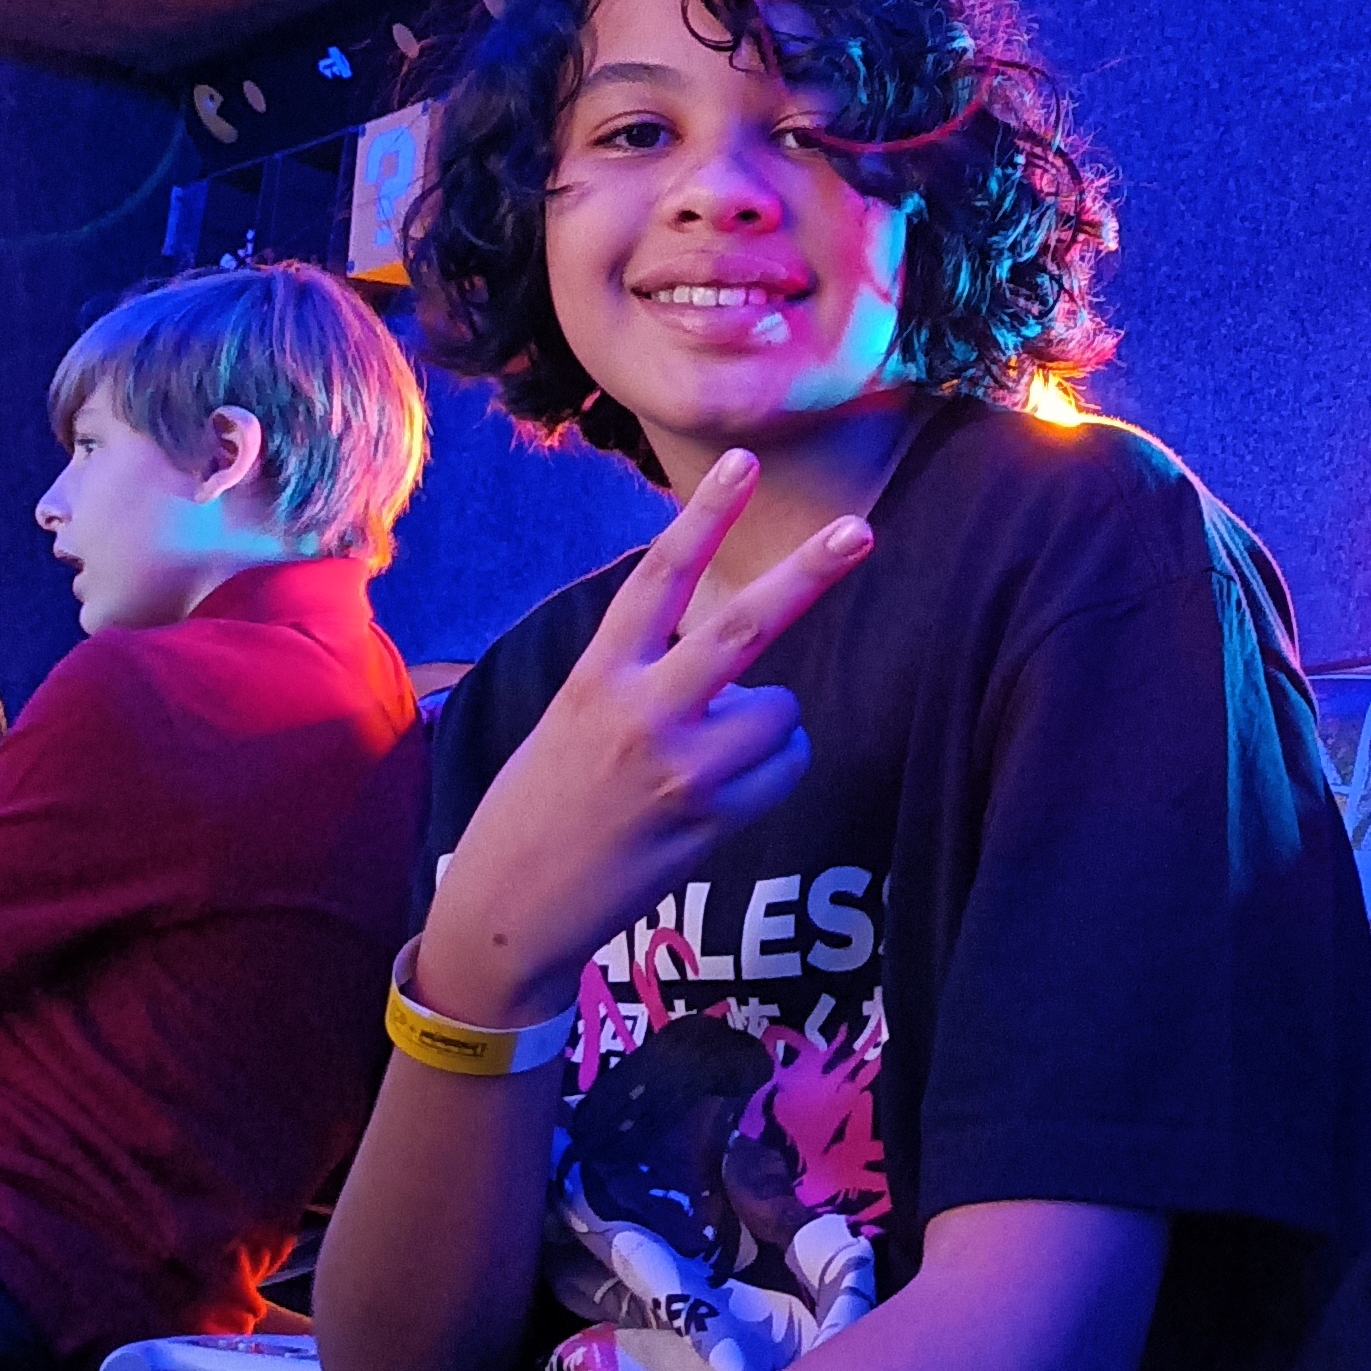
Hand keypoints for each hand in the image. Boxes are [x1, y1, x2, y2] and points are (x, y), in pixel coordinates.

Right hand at [420, 456, 872, 1022]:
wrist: (511, 909)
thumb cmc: (543, 802)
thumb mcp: (575, 716)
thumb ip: (643, 678)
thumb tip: (734, 667)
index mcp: (597, 676)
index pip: (658, 579)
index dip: (704, 517)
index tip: (742, 461)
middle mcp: (642, 714)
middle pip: (744, 628)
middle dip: (809, 574)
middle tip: (859, 528)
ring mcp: (682, 770)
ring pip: (780, 712)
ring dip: (767, 725)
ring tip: (707, 759)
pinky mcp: (713, 820)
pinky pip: (784, 768)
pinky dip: (770, 772)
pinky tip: (717, 799)